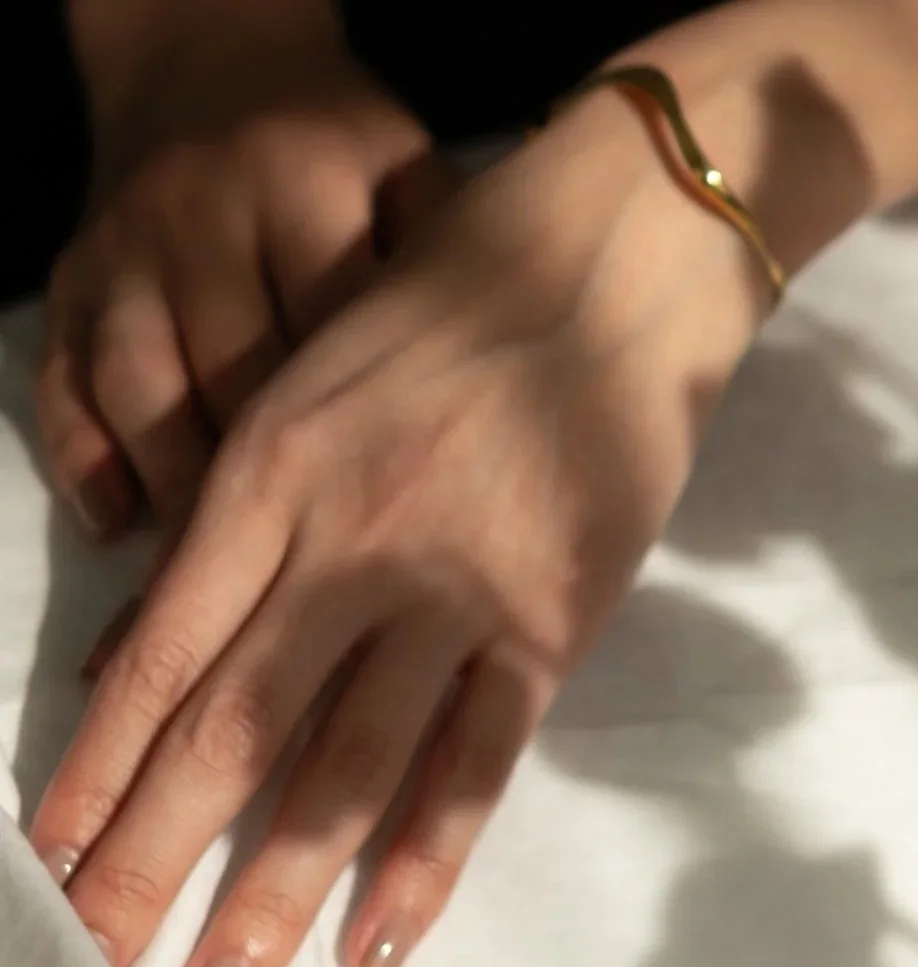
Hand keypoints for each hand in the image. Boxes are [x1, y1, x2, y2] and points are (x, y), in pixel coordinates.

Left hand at [28, 92, 774, 966]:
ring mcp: (452, 595)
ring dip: (271, 896)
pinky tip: (374, 948)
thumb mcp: (308, 390)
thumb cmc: (450, 310)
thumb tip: (137, 651)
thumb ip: (234, 520)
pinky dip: (423, 862)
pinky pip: (475, 764)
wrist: (609, 268)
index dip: (98, 773)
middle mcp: (344, 549)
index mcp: (269, 482)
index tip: (44, 868)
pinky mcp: (549, 627)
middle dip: (149, 864)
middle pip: (229, 734)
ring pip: (343, 770)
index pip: (161, 658)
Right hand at [34, 15, 457, 547]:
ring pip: (142, 391)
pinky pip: (65, 389)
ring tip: (224, 590)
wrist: (210, 69)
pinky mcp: (68, 287)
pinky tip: (124, 533)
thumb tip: (500, 411)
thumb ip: (446, 271)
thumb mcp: (414, 178)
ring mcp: (124, 256)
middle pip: (236, 374)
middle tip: (334, 593)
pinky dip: (90, 465)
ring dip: (183, 493)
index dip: (374, 434)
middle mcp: (200, 218)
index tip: (420, 531)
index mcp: (304, 183)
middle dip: (284, 493)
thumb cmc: (346, 152)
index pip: (337, 325)